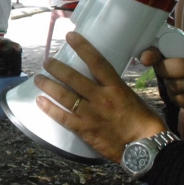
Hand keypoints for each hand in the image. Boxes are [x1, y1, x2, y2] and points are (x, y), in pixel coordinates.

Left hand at [34, 31, 166, 161]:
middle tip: (46, 62)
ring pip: (64, 96)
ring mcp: (91, 114)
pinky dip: (49, 109)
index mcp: (115, 88)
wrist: (145, 148)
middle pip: (74, 78)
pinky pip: (63, 117)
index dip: (82, 47)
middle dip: (57, 68)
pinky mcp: (85, 130)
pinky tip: (40, 101)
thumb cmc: (143, 122)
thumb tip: (100, 82)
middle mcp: (101, 98)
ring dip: (48, 86)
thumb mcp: (131, 97)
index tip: (70, 36)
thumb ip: (114, 89)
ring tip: (38, 79)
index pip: (97, 62)